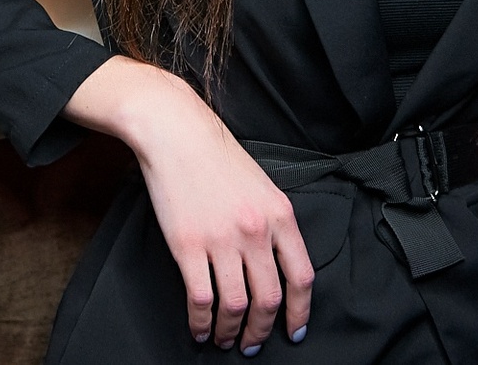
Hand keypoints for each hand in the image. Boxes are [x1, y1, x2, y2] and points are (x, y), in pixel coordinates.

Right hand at [64, 56, 313, 351]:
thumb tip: (278, 267)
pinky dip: (202, 323)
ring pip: (235, 306)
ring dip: (231, 332)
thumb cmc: (216, 156)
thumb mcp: (262, 186)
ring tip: (225, 340)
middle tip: (253, 343)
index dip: (300, 312)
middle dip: (263, 330)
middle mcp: (255, 231)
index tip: (294, 331)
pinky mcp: (187, 246)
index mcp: (279, 216)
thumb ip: (274, 224)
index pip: (301, 277)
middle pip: (269, 299)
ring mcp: (221, 240)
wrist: (176, 133)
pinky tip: (200, 328)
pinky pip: (201, 299)